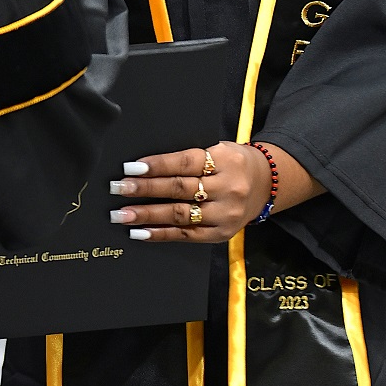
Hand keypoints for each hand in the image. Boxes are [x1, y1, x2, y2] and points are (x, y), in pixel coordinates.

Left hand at [109, 140, 311, 243]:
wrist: (267, 185)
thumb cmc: (233, 164)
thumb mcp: (218, 150)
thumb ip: (188, 158)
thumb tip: (145, 167)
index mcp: (225, 161)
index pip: (184, 163)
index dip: (156, 165)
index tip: (130, 168)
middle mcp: (227, 188)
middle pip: (179, 189)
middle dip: (144, 189)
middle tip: (118, 188)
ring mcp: (224, 214)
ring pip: (180, 214)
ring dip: (147, 215)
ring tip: (121, 214)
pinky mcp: (220, 234)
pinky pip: (185, 235)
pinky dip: (160, 234)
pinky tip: (139, 232)